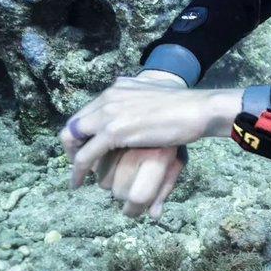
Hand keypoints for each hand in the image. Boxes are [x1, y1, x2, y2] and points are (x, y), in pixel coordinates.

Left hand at [59, 70, 240, 217]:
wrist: (199, 109)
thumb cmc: (186, 104)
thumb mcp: (158, 92)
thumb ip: (142, 93)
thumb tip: (139, 91)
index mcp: (118, 88)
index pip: (88, 110)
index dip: (82, 131)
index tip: (87, 147)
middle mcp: (108, 97)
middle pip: (74, 123)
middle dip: (72, 145)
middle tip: (78, 163)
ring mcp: (109, 113)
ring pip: (73, 138)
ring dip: (71, 159)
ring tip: (76, 177)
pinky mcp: (113, 131)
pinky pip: (85, 155)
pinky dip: (78, 170)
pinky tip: (79, 182)